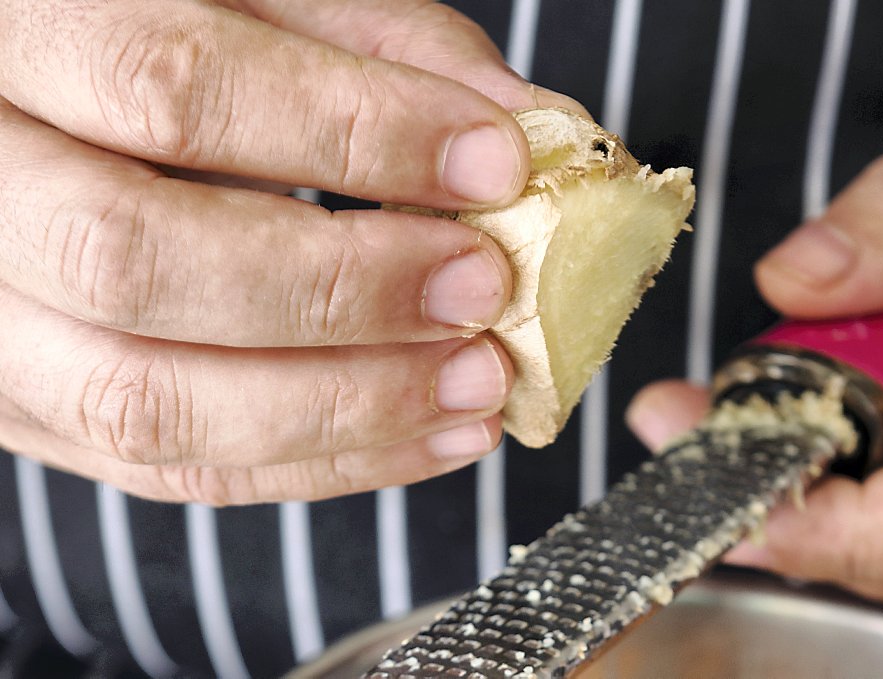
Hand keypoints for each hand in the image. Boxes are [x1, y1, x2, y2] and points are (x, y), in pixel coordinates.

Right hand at [0, 0, 581, 503]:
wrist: (44, 117)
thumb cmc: (157, 37)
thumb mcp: (254, 1)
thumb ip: (378, 46)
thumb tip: (529, 133)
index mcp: (14, 39)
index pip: (173, 88)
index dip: (349, 132)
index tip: (493, 162)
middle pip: (132, 262)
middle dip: (340, 291)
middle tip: (482, 285)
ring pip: (143, 401)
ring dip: (345, 407)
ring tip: (479, 383)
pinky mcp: (27, 412)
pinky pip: (171, 472)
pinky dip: (321, 463)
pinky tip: (431, 432)